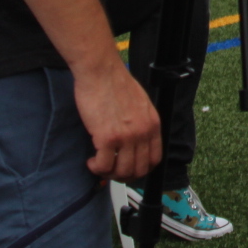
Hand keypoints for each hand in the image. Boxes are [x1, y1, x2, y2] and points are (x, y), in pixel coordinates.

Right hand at [76, 56, 161, 181]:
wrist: (101, 71)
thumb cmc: (116, 83)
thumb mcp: (141, 104)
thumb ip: (141, 123)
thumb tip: (135, 141)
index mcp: (153, 124)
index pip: (154, 159)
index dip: (141, 169)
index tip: (129, 169)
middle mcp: (143, 132)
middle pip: (139, 170)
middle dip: (124, 175)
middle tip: (111, 170)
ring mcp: (126, 136)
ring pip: (122, 171)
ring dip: (109, 173)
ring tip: (100, 165)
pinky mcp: (107, 137)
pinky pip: (104, 166)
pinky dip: (97, 168)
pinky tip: (92, 161)